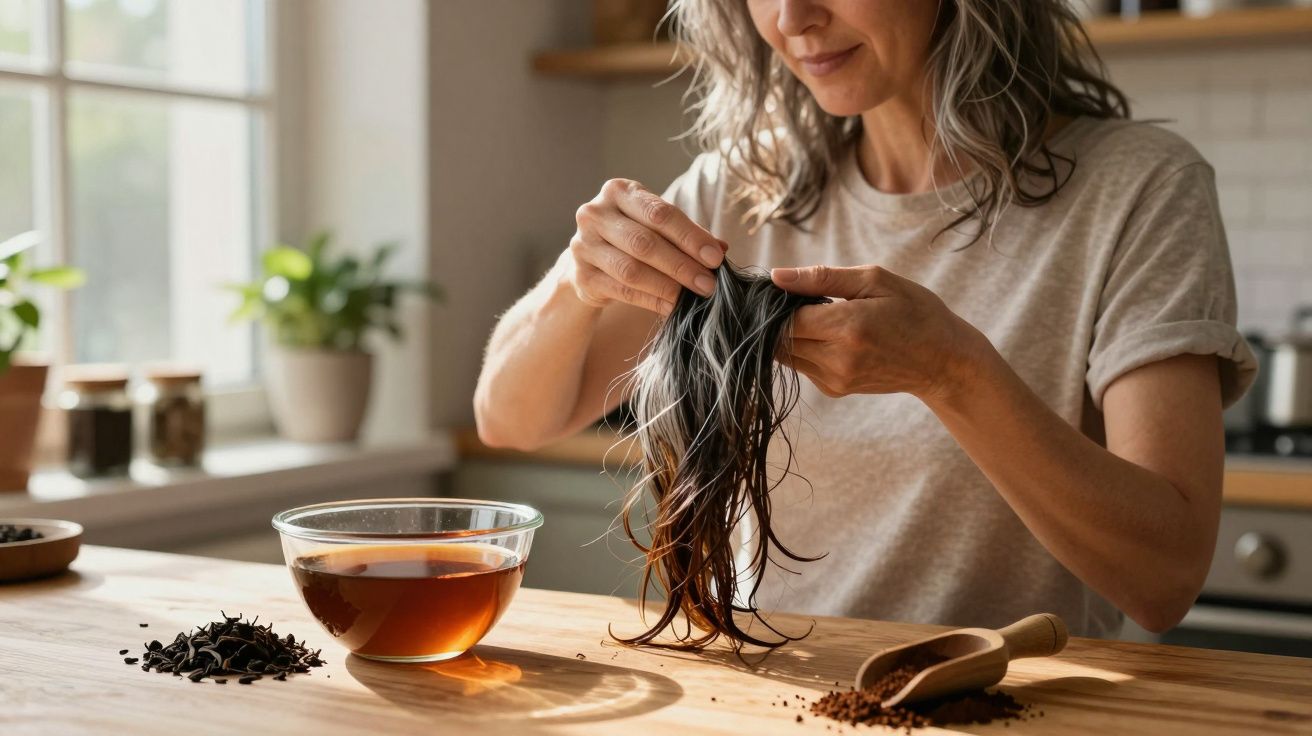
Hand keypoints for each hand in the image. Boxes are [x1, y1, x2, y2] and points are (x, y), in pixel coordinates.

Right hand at [566, 178, 725, 315]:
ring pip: (632, 270)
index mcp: (619, 191)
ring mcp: (583, 245)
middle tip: (708, 284)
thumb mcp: (657, 226)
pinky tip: (672, 307)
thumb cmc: (632, 236)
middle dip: (682, 265)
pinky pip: (622, 291)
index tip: (716, 257)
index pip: (660, 213)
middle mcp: (595, 213)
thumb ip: (687, 234)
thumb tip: (721, 249)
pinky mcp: (581, 276)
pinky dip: (652, 301)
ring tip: (693, 296)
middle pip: (645, 242)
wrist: (590, 260)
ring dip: (668, 286)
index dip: (691, 236)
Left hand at [771, 264, 988, 401]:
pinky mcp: (835, 390)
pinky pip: (802, 366)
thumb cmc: (914, 312)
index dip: (777, 303)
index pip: (784, 319)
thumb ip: (821, 278)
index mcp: (847, 328)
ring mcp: (835, 379)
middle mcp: (837, 359)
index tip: (785, 289)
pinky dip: (805, 349)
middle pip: (779, 340)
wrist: (942, 360)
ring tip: (819, 316)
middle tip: (800, 300)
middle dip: (780, 319)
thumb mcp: (875, 281)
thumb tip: (776, 276)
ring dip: (791, 335)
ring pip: (785, 356)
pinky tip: (830, 336)